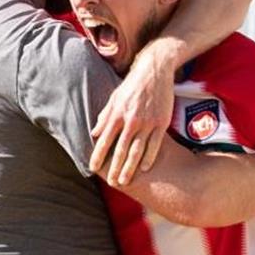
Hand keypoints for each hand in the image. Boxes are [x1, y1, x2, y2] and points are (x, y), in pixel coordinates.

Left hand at [89, 41, 178, 183]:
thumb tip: (95, 133)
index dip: (98, 156)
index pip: (104, 141)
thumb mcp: (114, 98)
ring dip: (130, 168)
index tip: (93, 169)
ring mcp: (147, 123)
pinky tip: (144, 169)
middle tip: (111, 183)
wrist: (154, 71)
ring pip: (137, 151)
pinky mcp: (161, 123)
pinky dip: (149, 158)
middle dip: (115, 168)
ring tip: (125, 181)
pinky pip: (155, 145)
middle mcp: (130, 121)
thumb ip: (105, 116)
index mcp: (116, 115)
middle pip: (121, 150)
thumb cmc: (132, 85)